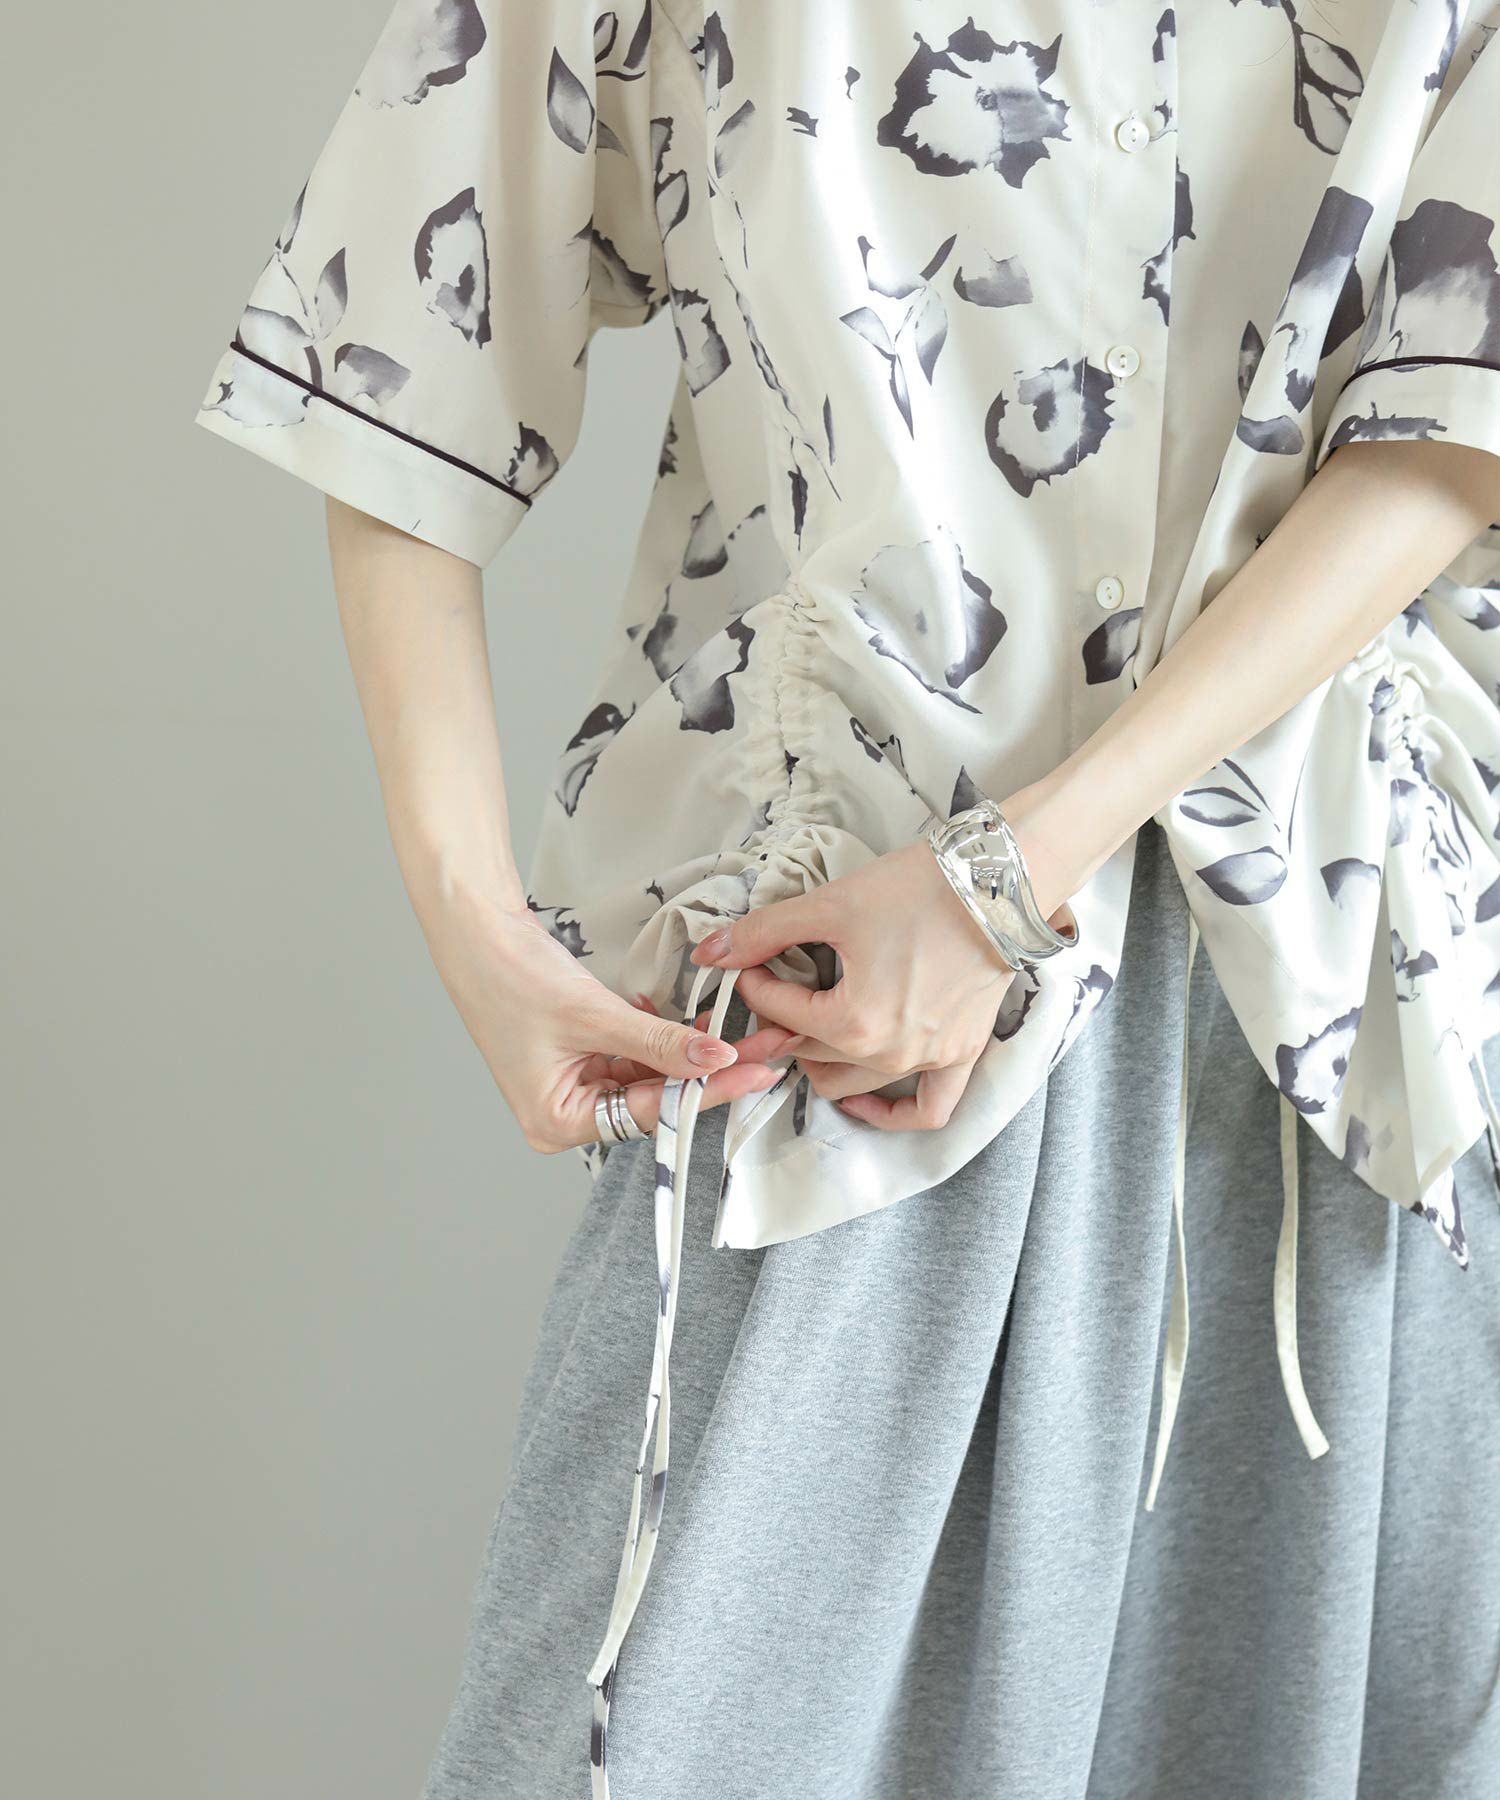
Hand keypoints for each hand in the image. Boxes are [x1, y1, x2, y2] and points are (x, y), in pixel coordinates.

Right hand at [420, 885, 794, 1153]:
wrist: (474, 931)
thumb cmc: (512, 976)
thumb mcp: (593, 1015)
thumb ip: (659, 1043)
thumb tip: (717, 1058)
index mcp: (558, 1122)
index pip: (652, 1113)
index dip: (708, 1090)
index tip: (756, 1071)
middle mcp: (565, 1114)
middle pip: (656, 1100)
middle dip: (708, 1070)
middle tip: (765, 1049)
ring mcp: (573, 1086)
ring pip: (651, 1076)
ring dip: (690, 1050)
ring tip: (739, 1026)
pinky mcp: (581, 1058)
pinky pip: (635, 1055)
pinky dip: (661, 1036)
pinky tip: (688, 1016)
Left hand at [688, 799, 1076, 1130]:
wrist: (997, 882)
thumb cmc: (915, 889)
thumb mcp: (831, 904)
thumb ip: (764, 933)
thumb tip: (709, 953)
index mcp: (852, 1021)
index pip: (780, 1015)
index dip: (755, 985)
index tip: (751, 962)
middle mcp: (889, 1053)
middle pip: (809, 1053)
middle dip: (784, 1022)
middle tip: (779, 990)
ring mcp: (929, 1060)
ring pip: (851, 1084)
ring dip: (821, 1061)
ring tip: (812, 1026)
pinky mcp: (960, 1055)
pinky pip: (925, 1110)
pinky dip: (890, 1111)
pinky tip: (861, 1096)